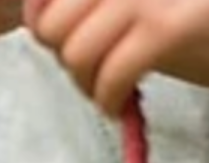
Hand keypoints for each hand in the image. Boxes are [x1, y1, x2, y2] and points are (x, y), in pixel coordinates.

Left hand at [25, 0, 208, 106]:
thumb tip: (56, 24)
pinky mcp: (163, 30)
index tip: (67, 46)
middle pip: (54, 30)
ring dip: (85, 87)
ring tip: (107, 94)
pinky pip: (111, 77)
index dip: (45, 27)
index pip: (45, 0)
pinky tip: (120, 106)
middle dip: (65, 62)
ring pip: (76, 57)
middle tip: (92, 76)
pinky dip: (107, 101)